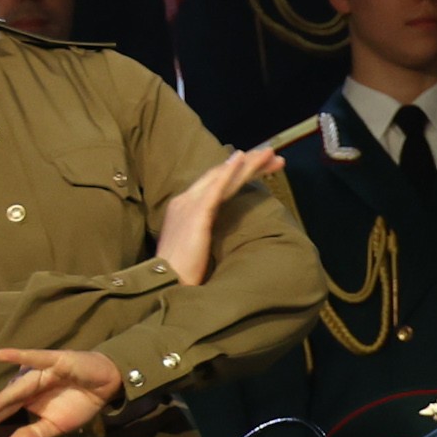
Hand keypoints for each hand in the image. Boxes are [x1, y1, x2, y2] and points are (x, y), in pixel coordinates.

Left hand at [0, 346, 123, 436]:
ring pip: (20, 386)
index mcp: (30, 400)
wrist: (106, 386)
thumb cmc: (80, 403)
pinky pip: (35, 358)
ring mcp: (41, 372)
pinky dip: (18, 356)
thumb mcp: (56, 426)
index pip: (6, 409)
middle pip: (7, 398)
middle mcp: (31, 385)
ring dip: (5, 397)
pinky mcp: (54, 361)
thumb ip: (35, 434)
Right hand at [156, 147, 283, 289]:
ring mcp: (190, 205)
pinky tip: (242, 159)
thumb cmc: (179, 272)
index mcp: (184, 208)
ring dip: (248, 163)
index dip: (237, 173)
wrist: (163, 283)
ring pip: (223, 177)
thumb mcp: (193, 246)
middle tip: (273, 154)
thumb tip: (218, 230)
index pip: (215, 183)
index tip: (260, 167)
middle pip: (221, 175)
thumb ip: (204, 232)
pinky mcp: (197, 215)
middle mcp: (186, 201)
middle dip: (249, 164)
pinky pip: (216, 188)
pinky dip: (229, 172)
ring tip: (270, 153)